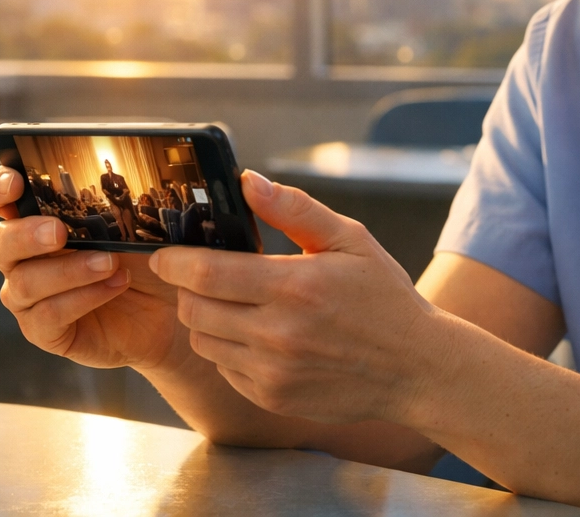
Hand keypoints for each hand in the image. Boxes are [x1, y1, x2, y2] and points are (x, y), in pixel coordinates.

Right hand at [0, 166, 184, 371]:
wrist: (163, 307)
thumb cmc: (139, 258)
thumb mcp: (131, 226)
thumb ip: (112, 206)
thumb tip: (119, 185)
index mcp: (35, 221)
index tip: (15, 183)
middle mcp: (21, 258)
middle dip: (26, 234)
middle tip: (58, 232)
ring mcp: (28, 297)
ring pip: (25, 282)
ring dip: (69, 270)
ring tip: (110, 263)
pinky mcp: (42, 331)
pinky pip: (48, 314)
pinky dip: (83, 297)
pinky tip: (114, 286)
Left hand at [150, 171, 440, 424]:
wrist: (416, 368)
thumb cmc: (383, 298)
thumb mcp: (350, 239)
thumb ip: (294, 208)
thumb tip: (248, 181)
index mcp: (295, 286)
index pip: (207, 273)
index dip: (174, 261)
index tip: (163, 254)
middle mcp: (278, 334)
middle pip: (194, 309)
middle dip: (187, 288)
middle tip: (205, 275)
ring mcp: (273, 372)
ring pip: (203, 342)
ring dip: (205, 319)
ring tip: (234, 303)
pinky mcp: (272, 398)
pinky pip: (224, 369)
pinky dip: (228, 349)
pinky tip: (258, 335)